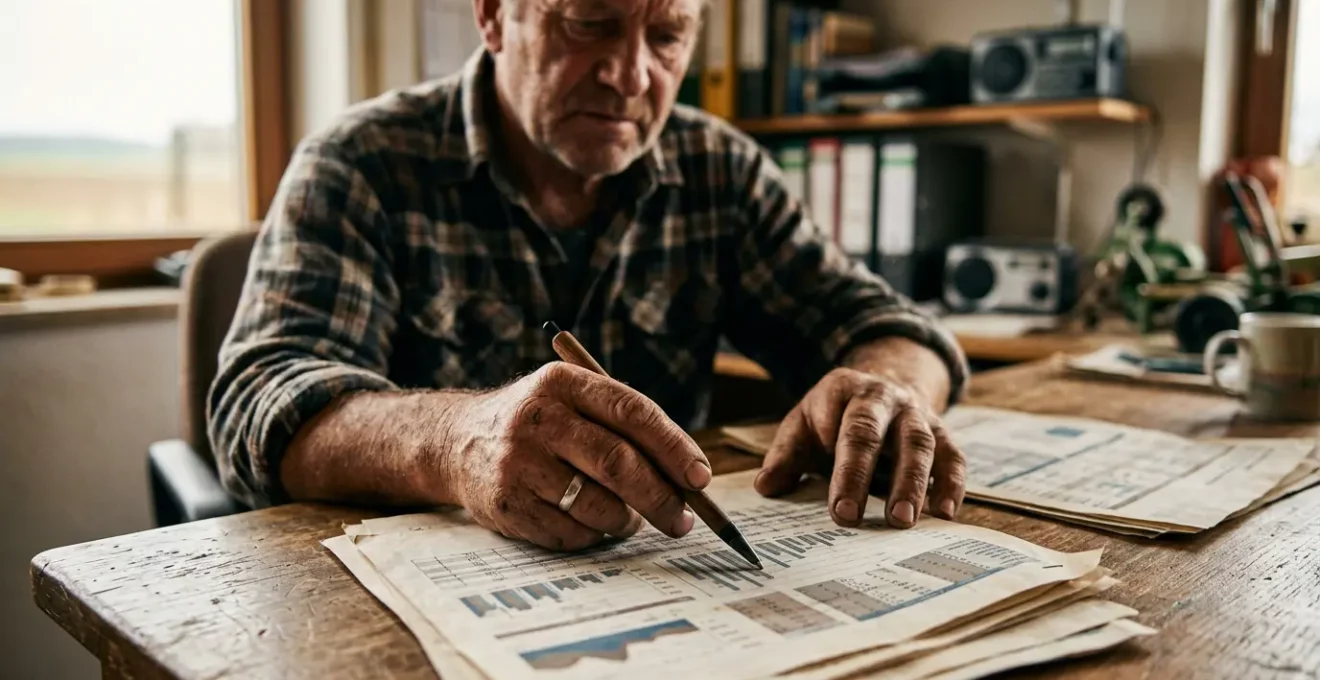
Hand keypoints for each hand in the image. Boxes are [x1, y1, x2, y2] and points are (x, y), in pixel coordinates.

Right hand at [437, 362, 711, 550]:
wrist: (455, 441)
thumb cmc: (538, 423)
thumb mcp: (570, 399)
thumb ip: (622, 425)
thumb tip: (688, 475)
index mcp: (562, 383)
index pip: (632, 412)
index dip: (673, 447)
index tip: (700, 477)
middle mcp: (537, 419)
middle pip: (617, 463)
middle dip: (660, 497)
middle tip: (682, 520)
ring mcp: (518, 464)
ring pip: (596, 505)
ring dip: (625, 520)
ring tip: (630, 519)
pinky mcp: (506, 505)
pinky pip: (569, 533)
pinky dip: (592, 536)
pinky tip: (590, 524)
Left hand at [752, 367, 965, 528]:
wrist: (881, 391)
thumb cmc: (833, 419)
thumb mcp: (803, 427)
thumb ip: (785, 455)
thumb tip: (766, 487)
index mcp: (843, 389)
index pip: (841, 425)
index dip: (839, 464)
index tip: (836, 508)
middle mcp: (883, 397)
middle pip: (874, 432)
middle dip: (862, 475)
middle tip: (853, 517)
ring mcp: (916, 414)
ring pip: (919, 444)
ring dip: (912, 484)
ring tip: (902, 521)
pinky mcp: (942, 434)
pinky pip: (952, 457)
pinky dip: (951, 484)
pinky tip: (945, 513)